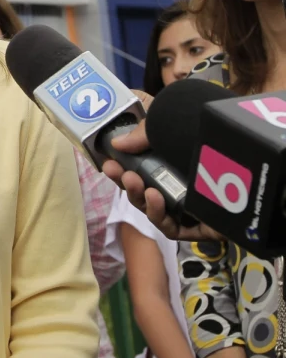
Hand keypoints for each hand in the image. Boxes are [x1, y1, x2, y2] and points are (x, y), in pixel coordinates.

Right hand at [102, 121, 223, 242]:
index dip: (121, 169)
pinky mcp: (202, 227)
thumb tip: (116, 142)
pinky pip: (174, 228)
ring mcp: (191, 208)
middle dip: (126, 183)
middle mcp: (181, 186)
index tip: (107, 163)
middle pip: (144, 192)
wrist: (249, 163)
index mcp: (174, 165)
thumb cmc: (210, 141)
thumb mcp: (172, 129)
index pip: (141, 171)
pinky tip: (155, 199)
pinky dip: (160, 216)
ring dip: (139, 198)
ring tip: (136, 184)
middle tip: (117, 172)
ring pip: (154, 211)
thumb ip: (144, 135)